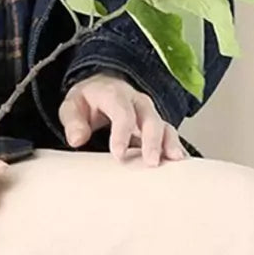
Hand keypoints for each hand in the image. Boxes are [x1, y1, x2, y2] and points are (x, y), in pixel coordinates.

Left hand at [58, 70, 188, 166]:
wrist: (103, 88)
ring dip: (170, 145)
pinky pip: (170, 136)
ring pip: (165, 127)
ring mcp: (150, 114)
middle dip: (152, 141)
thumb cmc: (89, 101)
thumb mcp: (72, 106)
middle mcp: (137, 102)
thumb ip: (73, 121)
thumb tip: (77, 139)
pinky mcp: (157, 127)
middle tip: (151, 162)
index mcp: (115, 95)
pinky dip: (176, 149)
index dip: (122, 133)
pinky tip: (181, 165)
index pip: (122, 113)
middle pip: (150, 119)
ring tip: (176, 162)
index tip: (118, 155)